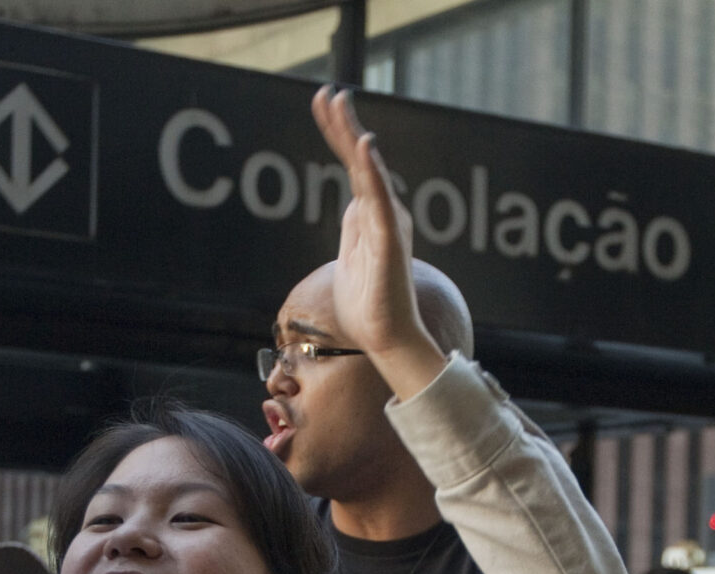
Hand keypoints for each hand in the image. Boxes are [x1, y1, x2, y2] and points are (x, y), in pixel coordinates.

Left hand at [308, 87, 447, 398]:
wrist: (386, 338)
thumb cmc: (367, 306)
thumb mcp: (351, 258)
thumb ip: (352, 232)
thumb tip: (351, 210)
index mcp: (372, 215)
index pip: (353, 166)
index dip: (339, 134)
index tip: (325, 104)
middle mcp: (384, 213)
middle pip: (359, 160)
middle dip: (342, 124)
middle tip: (327, 92)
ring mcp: (388, 224)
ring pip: (367, 171)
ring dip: (352, 136)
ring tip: (339, 105)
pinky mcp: (390, 241)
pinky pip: (380, 201)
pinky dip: (373, 172)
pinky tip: (364, 146)